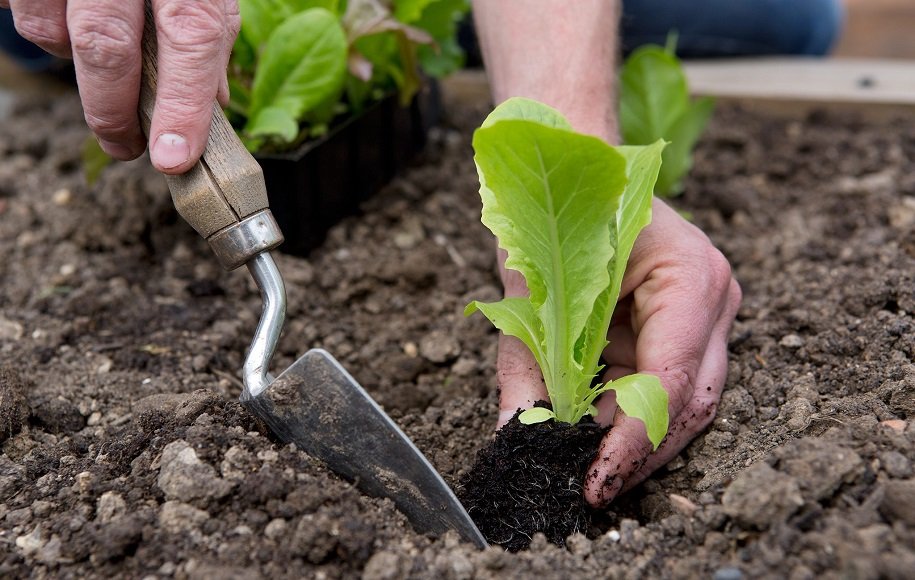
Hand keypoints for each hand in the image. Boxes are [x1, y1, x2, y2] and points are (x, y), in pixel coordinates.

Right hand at [1, 0, 238, 173]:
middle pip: (106, 43)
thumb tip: (215, 104)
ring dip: (71, 57)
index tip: (171, 157)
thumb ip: (208, 32)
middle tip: (125, 144)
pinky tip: (64, 11)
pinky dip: (40, 22)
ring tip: (96, 46)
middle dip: (112, 110)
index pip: (191, 35)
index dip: (182, 104)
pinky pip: (16, 7)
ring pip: (50, 29)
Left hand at [496, 198, 741, 507]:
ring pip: (686, 402)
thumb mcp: (531, 284)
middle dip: (640, 452)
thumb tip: (515, 433)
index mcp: (688, 274)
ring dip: (636, 440)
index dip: (632, 437)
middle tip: (590, 490)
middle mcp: (712, 295)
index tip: (594, 478)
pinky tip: (596, 436)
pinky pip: (666, 385)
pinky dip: (630, 415)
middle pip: (691, 401)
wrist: (576, 168)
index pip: (670, 378)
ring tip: (587, 469)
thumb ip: (526, 360)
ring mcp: (706, 313)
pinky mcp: (685, 328)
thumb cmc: (555, 209)